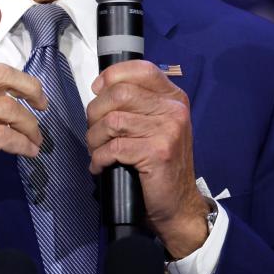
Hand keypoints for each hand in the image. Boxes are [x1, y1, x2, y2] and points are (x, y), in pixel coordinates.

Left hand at [86, 60, 209, 257]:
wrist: (179, 204)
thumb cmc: (160, 163)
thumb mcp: (157, 125)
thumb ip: (139, 103)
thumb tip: (101, 88)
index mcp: (174, 97)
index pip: (141, 69)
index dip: (112, 76)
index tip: (97, 91)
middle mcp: (174, 109)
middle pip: (120, 93)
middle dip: (96, 112)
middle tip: (94, 131)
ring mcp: (167, 130)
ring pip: (112, 121)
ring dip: (94, 138)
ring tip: (96, 150)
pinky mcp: (157, 152)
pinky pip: (114, 147)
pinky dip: (99, 158)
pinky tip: (100, 165)